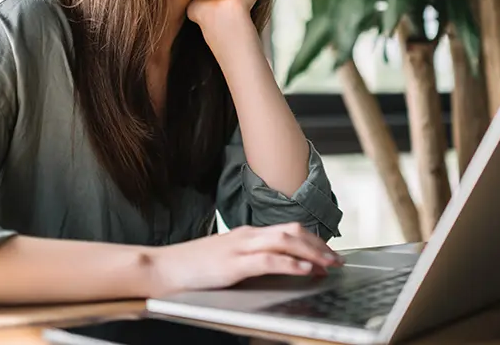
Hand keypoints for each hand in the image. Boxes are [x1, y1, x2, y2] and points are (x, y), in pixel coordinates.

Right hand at [148, 222, 343, 295]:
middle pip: (291, 231)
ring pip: (285, 240)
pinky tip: (304, 269)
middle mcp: (246, 236)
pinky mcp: (232, 264)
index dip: (311, 239)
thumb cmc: (192, 267)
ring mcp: (239, 248)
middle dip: (318, 244)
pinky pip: (268, 260)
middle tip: (337, 258)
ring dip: (311, 252)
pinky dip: (290, 263)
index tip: (328, 251)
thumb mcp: (225, 258)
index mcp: (246, 234)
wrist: (162, 267)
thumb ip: (248, 258)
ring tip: (328, 264)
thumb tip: (274, 265)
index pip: (286, 229)